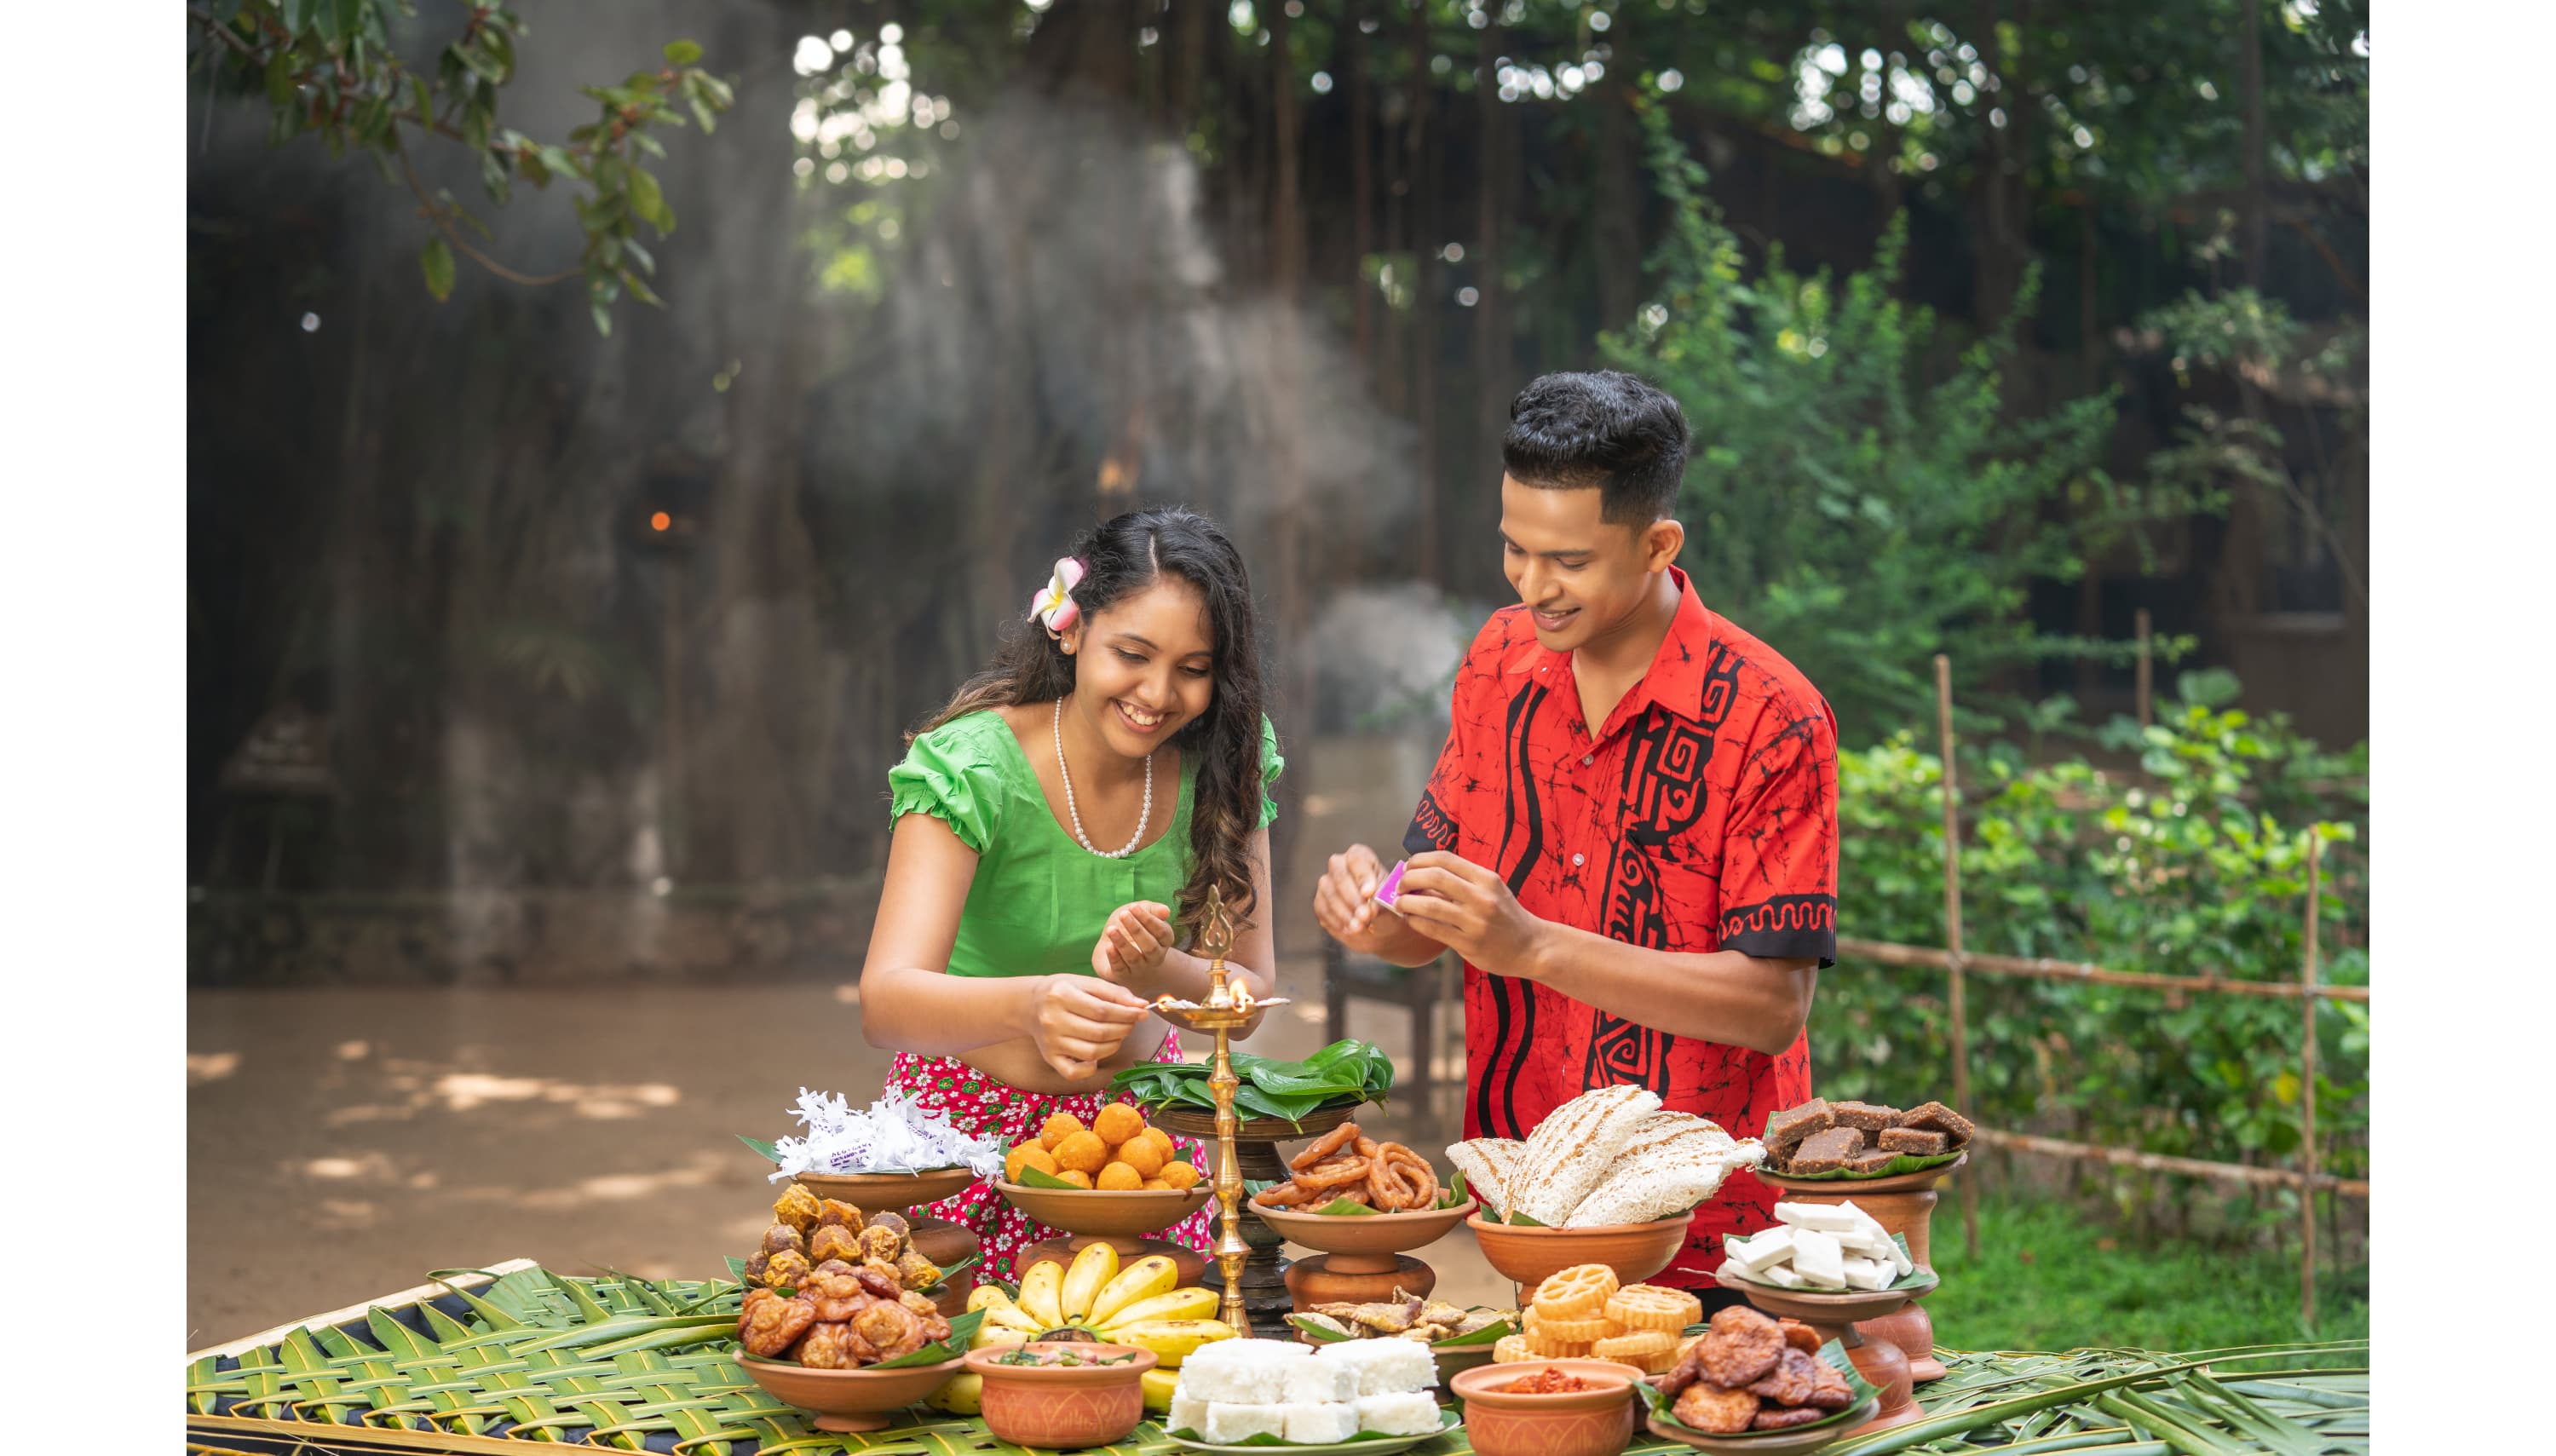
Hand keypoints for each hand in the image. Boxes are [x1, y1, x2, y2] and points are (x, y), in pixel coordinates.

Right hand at [1026, 974, 1151, 1081]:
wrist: (1030, 1005)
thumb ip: (1114, 992)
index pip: (1102, 1010)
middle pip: (1099, 1032)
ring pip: (1091, 1052)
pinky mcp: (1049, 1058)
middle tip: (1132, 1023)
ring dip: (1114, 1045)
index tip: (1143, 1012)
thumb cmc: (1063, 991)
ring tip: (1119, 1034)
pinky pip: (1073, 1072)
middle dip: (1124, 1029)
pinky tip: (1098, 1056)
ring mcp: (1050, 1042)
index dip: (1127, 1014)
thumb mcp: (1085, 983)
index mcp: (1061, 995)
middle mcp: (1052, 1020)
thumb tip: (1141, 1006)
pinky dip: (1090, 1068)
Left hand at [1093, 900, 1176, 987]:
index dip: (1149, 919)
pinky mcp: (1122, 975)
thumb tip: (1166, 911)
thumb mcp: (1140, 914)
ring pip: (1134, 958)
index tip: (1134, 907)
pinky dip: (1114, 958)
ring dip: (1122, 943)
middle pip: (1150, 947)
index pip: (1162, 932)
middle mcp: (1155, 957)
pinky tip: (1108, 946)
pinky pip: (1120, 969)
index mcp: (1164, 941)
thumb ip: (1153, 910)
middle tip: (1123, 914)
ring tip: (1111, 929)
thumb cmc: (1129, 927)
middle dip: (1136, 930)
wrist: (1110, 946)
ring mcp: (1140, 968)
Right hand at [1312, 843, 1421, 953]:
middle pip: (1340, 875)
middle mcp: (1340, 866)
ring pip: (1330, 893)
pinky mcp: (1320, 902)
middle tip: (1364, 915)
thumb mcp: (1390, 900)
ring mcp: (1327, 883)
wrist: (1381, 927)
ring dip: (1344, 912)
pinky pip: (1323, 909)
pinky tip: (1349, 929)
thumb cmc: (1387, 906)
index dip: (1362, 875)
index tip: (1369, 893)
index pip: (1357, 858)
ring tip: (1359, 927)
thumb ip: (1380, 899)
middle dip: (1352, 897)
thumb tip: (1369, 906)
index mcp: (1361, 858)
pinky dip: (1336, 920)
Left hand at [1390, 851, 1548, 975]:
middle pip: (1435, 877)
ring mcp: (1476, 922)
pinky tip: (1410, 920)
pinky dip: (1415, 922)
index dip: (1420, 860)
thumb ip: (1462, 880)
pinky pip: (1433, 930)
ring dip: (1407, 903)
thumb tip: (1422, 873)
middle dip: (1409, 879)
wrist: (1532, 946)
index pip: (1445, 859)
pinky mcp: (1469, 944)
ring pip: (1430, 906)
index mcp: (1487, 878)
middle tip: (1399, 885)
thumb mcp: (1491, 889)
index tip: (1409, 866)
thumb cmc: (1507, 915)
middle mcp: (1482, 897)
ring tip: (1399, 904)